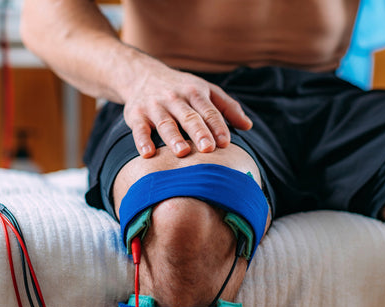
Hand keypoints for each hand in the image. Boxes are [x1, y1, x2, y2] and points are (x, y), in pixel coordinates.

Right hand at [122, 66, 252, 157]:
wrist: (142, 74)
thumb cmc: (181, 88)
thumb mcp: (206, 90)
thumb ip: (228, 107)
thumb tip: (248, 126)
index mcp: (195, 92)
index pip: (209, 111)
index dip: (217, 126)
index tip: (225, 142)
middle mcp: (175, 98)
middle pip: (189, 117)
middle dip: (199, 133)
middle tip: (208, 149)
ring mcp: (155, 106)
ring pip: (165, 123)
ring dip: (174, 138)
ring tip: (183, 152)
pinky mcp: (136, 114)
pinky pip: (139, 129)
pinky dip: (142, 140)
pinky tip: (148, 153)